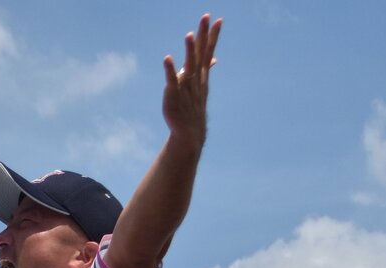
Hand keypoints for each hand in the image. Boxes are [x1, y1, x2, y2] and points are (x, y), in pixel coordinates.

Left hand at [161, 14, 221, 147]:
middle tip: (206, 17)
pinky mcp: (173, 95)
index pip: (208, 51)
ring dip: (190, 51)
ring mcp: (185, 87)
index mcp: (200, 74)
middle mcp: (195, 78)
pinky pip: (172, 81)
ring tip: (189, 34)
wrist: (189, 132)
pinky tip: (167, 58)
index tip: (218, 19)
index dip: (212, 36)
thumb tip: (214, 58)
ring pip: (189, 66)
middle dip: (203, 35)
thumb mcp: (201, 85)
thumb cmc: (193, 106)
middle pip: (200, 53)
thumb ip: (205, 68)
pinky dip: (170, 70)